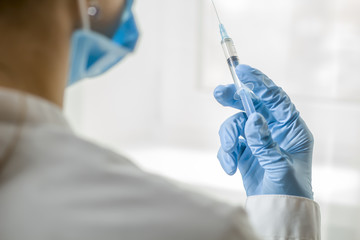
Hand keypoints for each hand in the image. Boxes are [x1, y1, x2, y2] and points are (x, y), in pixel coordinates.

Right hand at [214, 65, 313, 198]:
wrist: (277, 208)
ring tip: (229, 153)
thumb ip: (265, 142)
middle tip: (219, 93)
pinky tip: (230, 168)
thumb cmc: (289, 188)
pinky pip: (228, 142)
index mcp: (290, 128)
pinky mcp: (243, 149)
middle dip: (234, 98)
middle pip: (251, 103)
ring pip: (235, 124)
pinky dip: (225, 153)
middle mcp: (273, 129)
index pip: (275, 98)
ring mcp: (256, 138)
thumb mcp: (280, 165)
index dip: (259, 82)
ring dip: (228, 137)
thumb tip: (252, 119)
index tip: (241, 71)